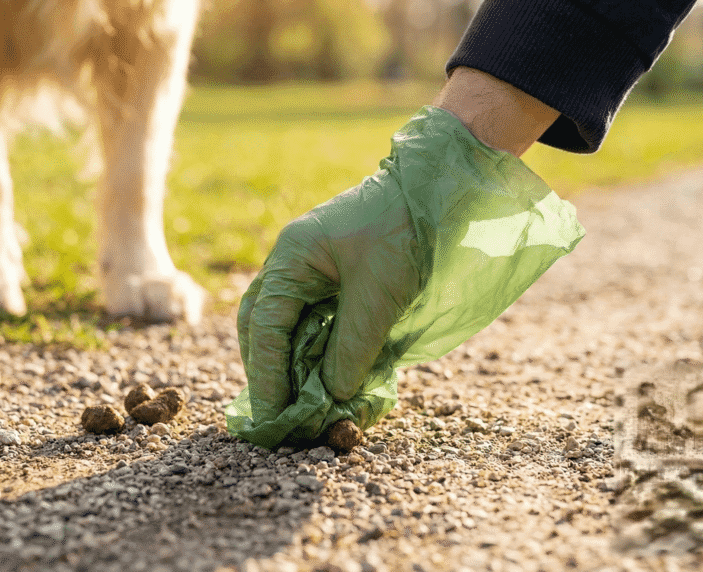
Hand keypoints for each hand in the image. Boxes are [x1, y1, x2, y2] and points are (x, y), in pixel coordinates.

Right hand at [235, 106, 584, 430]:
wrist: (439, 192)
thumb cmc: (404, 232)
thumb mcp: (380, 294)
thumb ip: (353, 346)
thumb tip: (332, 394)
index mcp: (291, 259)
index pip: (266, 327)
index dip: (267, 375)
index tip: (274, 415)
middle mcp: (293, 265)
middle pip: (263, 327)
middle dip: (269, 372)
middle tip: (280, 415)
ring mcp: (313, 270)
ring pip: (286, 327)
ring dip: (291, 365)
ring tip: (301, 403)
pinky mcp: (336, 279)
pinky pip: (314, 322)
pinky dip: (316, 352)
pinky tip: (327, 376)